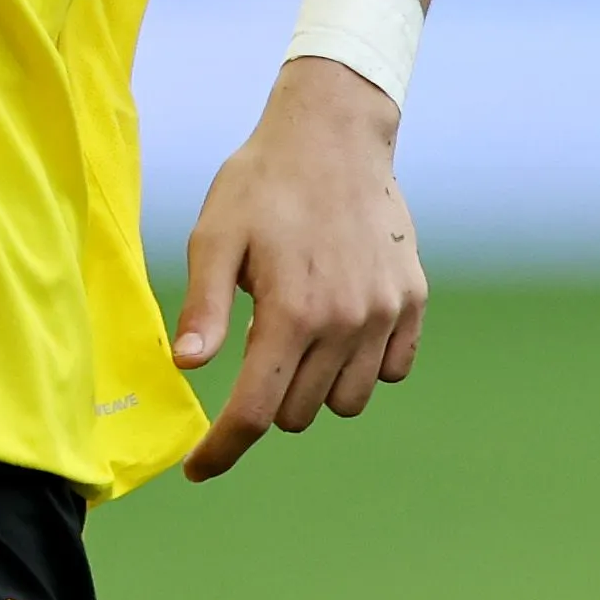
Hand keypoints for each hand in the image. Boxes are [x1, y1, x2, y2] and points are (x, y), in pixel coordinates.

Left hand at [169, 54, 423, 482]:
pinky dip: (362, 366)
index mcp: (291, 312)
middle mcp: (346, 322)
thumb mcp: (216, 236)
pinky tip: (338, 327)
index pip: (254, 412)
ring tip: (297, 329)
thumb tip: (188, 368)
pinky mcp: (411, 300)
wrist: (335, 132)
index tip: (198, 467)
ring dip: (315, 386)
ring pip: (346, 400)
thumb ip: (203, 308)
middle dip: (268, 395)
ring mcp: (385, 313)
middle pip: (298, 413)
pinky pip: (391, 371)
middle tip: (254, 336)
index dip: (222, 449)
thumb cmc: (263, 182)